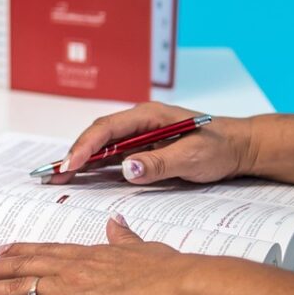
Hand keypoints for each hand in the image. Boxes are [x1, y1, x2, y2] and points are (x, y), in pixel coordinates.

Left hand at [0, 216, 192, 294]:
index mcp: (91, 254)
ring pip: (15, 287)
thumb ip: (126, 238)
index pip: (46, 250)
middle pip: (22, 266)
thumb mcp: (146, 249)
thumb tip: (116, 223)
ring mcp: (67, 289)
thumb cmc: (169, 275)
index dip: (21, 251)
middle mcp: (72, 267)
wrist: (176, 291)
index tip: (2, 250)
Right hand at [51, 102, 256, 185]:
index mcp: (149, 116)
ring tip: (57, 178)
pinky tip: (80, 178)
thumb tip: (127, 169)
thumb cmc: (220, 148)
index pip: (108, 128)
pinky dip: (94, 168)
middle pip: (98, 136)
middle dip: (73, 155)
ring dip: (80, 162)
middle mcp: (139, 123)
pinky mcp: (143, 150)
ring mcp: (140, 136)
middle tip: (52, 176)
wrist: (241, 148)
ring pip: (102, 147)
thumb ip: (160, 163)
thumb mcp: (193, 157)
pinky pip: (113, 157)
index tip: (70, 165)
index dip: (85, 146)